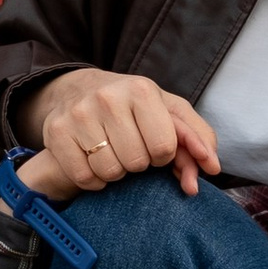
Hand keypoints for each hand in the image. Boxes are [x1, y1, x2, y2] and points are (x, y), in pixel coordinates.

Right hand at [25, 68, 219, 199]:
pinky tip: (93, 160)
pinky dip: (93, 179)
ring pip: (109, 171)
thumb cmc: (135, 107)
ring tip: (112, 152)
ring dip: (116, 172)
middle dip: (139, 163)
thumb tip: (212, 168)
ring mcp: (78, 114)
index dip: (163, 155)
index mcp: (141, 90)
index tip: (154, 144)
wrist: (80, 89)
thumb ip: (198, 139)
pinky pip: (84, 177)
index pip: (164, 147)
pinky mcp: (55, 133)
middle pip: (136, 162)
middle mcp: (107, 97)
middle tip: (131, 147)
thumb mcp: (169, 112)